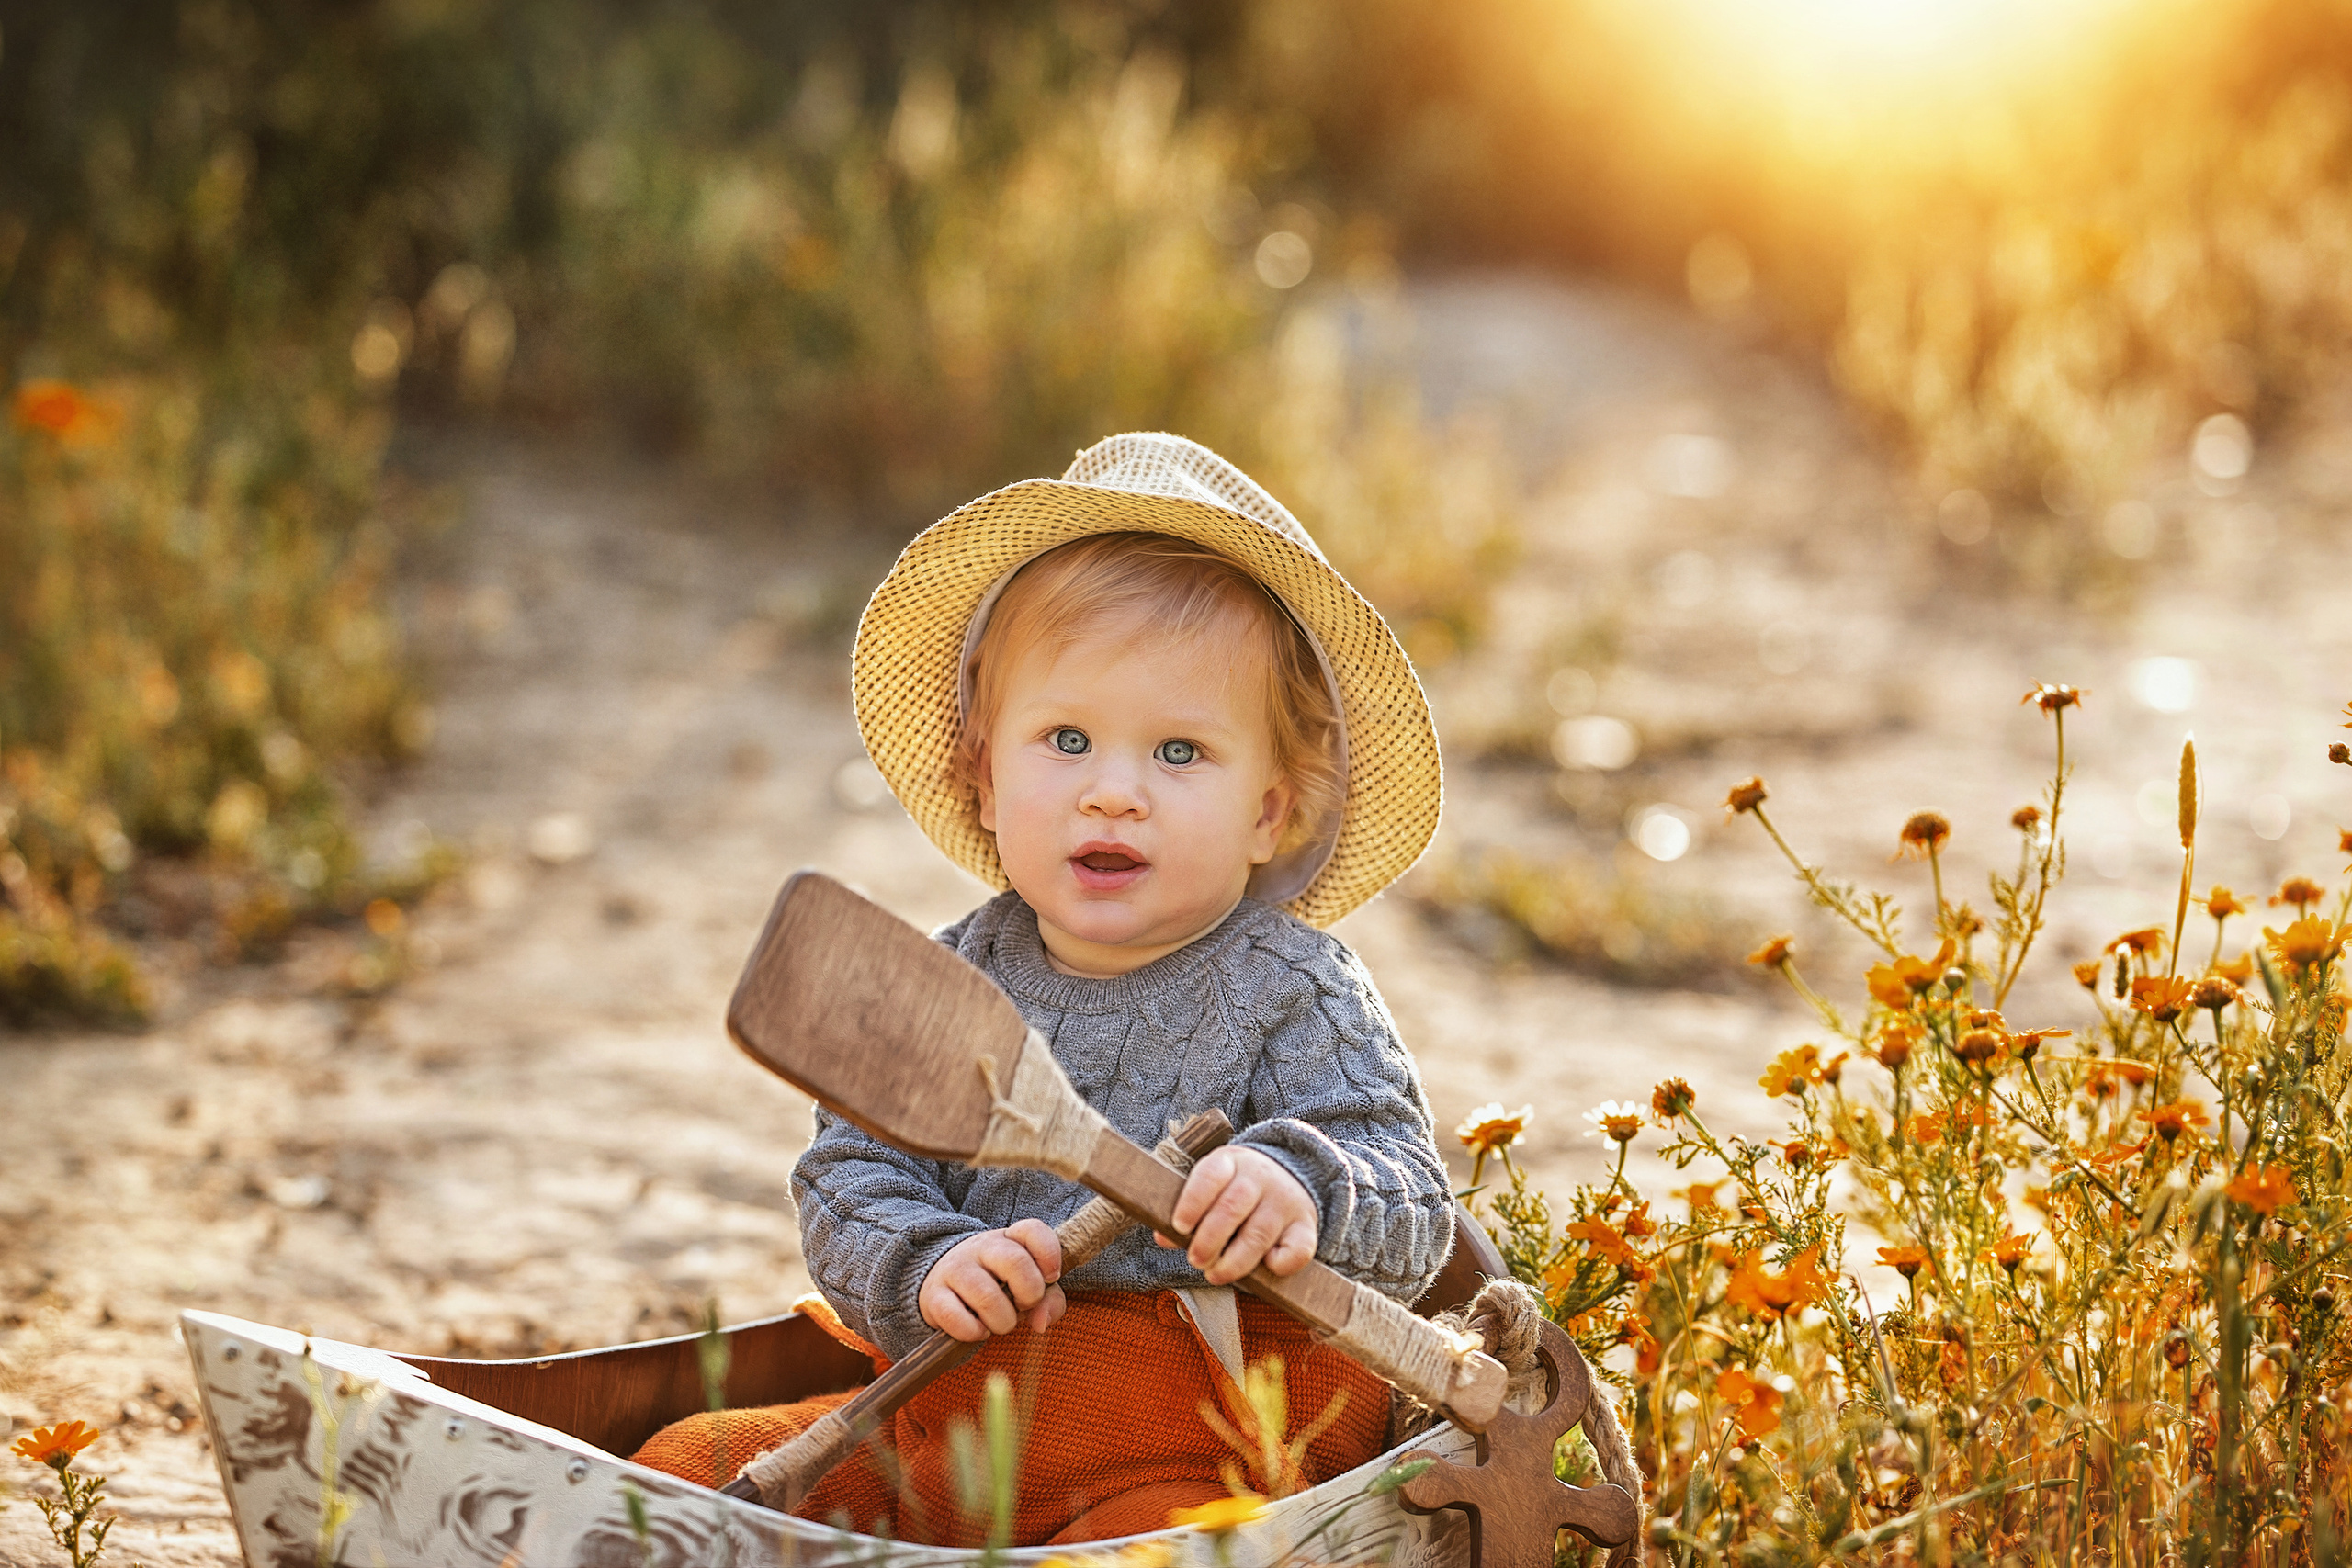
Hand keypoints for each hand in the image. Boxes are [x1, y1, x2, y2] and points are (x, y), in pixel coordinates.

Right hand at [919, 1220, 1065, 1341]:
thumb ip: (1049, 1301)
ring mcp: (954, 1269)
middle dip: (1029, 1294)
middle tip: (1023, 1306)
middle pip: (1015, 1262)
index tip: (1051, 1277)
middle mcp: (981, 1247)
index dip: (1049, 1254)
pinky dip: (974, 1332)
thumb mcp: (1027, 1287)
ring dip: (1003, 1321)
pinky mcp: (933, 1296)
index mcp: (1009, 1238)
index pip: (1033, 1230)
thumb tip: (1041, 1322)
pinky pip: (956, 1318)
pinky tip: (977, 1330)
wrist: (943, 1287)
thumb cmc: (997, 1288)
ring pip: (986, 1296)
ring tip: (1000, 1323)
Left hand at [1155, 1146, 1317, 1284]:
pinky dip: (1279, 1264)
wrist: (1289, 1177)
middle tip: (1196, 1260)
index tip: (1179, 1227)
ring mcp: (1285, 1201)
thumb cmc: (1236, 1190)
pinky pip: (1297, 1250)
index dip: (1192, 1202)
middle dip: (1208, 1240)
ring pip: (1258, 1235)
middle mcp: (1260, 1177)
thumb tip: (1163, 1237)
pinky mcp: (1305, 1226)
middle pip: (1231, 1208)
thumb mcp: (1211, 1188)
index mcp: (1230, 1162)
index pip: (1210, 1175)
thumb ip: (1188, 1211)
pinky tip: (1264, 1268)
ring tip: (1215, 1274)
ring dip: (1234, 1262)